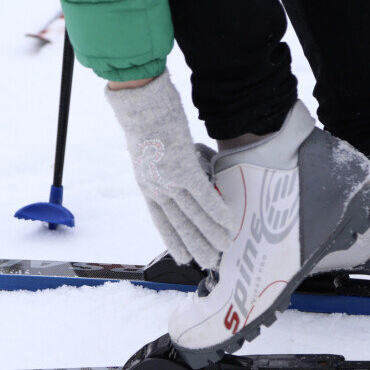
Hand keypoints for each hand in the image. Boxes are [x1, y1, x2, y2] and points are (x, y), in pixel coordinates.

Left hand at [106, 71, 235, 268]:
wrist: (140, 106)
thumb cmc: (145, 120)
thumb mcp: (149, 151)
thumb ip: (163, 167)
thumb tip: (179, 172)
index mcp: (147, 185)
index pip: (161, 221)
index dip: (174, 240)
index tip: (182, 257)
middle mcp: (157, 188)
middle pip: (179, 224)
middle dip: (196, 245)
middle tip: (209, 263)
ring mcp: (170, 181)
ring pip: (194, 215)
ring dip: (212, 233)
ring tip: (226, 247)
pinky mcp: (184, 170)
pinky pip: (205, 197)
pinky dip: (218, 212)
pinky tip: (229, 223)